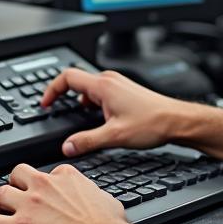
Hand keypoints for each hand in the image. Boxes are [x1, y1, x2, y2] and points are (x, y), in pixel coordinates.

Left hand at [0, 163, 130, 223]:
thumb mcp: (107, 200)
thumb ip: (94, 195)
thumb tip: (98, 200)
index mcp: (65, 177)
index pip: (48, 172)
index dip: (43, 184)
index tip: (42, 193)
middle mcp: (44, 186)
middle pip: (17, 174)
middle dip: (13, 184)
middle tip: (12, 196)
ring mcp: (29, 206)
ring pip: (0, 194)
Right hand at [40, 68, 186, 156]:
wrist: (177, 121)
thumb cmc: (152, 123)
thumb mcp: (114, 136)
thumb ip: (87, 141)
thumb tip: (67, 146)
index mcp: (103, 86)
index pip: (67, 77)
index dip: (51, 89)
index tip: (45, 103)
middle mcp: (110, 80)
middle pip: (77, 81)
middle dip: (64, 96)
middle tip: (57, 111)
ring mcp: (119, 84)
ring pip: (90, 87)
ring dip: (80, 101)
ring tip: (79, 118)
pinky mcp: (125, 90)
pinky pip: (101, 91)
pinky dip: (93, 103)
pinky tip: (99, 119)